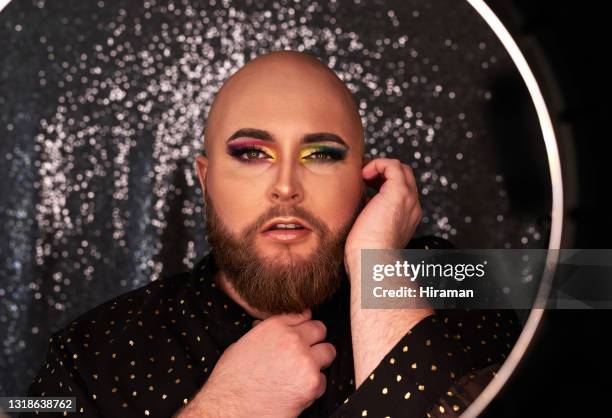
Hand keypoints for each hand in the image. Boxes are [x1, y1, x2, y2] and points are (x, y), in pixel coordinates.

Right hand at [178, 309, 335, 417]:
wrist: (230, 409)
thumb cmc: (231, 379)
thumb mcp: (243, 343)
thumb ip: (265, 331)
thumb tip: (270, 327)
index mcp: (275, 326)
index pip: (303, 314)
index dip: (302, 325)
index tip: (301, 333)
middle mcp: (292, 339)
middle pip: (320, 329)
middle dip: (314, 340)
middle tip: (304, 353)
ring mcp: (305, 360)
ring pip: (329, 352)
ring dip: (319, 361)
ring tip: (302, 372)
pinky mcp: (312, 383)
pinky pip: (323, 380)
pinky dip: (314, 386)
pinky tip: (296, 390)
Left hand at [344, 158, 421, 278]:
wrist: (372, 262)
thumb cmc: (364, 253)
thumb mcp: (367, 229)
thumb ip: (368, 214)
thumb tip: (355, 203)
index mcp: (406, 216)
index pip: (401, 189)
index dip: (383, 181)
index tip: (364, 183)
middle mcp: (412, 206)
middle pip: (404, 175)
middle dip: (383, 171)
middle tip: (363, 176)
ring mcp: (408, 199)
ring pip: (400, 168)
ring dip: (379, 166)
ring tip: (363, 175)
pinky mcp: (398, 193)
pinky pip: (392, 165)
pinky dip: (377, 164)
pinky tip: (364, 175)